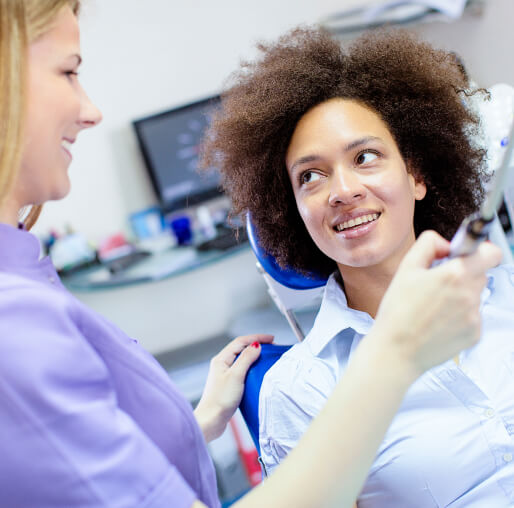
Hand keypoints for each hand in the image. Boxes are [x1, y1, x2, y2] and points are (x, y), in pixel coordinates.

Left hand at [194, 333, 273, 441]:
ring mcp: (225, 375)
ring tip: (266, 357)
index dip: (257, 338)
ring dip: (254, 356)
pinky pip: (242, 370)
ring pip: (242, 359)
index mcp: (221, 359)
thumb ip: (246, 358)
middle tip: (271, 346)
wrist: (211, 420)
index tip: (271, 339)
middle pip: (241, 348)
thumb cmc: (220, 399)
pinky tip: (258, 372)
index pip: (241, 341)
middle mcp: (222, 364)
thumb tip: (256, 345)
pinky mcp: (228, 385)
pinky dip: (252, 367)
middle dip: (256, 345)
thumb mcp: (236, 376)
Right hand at [372, 230, 501, 379]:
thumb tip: (446, 243)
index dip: (480, 250)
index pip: (490, 253)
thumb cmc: (397, 311)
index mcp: (454, 274)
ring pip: (475, 296)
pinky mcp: (475, 334)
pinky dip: (459, 317)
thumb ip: (428, 245)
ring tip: (433, 307)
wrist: (396, 350)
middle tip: (438, 284)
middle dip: (463, 275)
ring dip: (460, 296)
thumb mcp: (405, 268)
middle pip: (480, 274)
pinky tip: (437, 322)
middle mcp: (470, 294)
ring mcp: (474, 316)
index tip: (466, 255)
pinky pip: (472, 316)